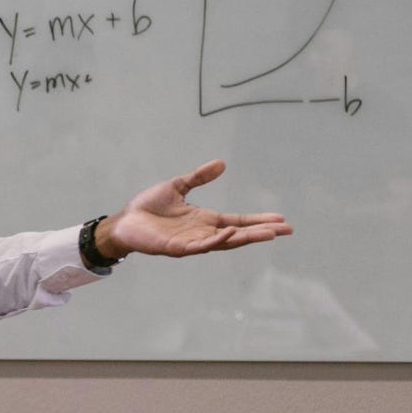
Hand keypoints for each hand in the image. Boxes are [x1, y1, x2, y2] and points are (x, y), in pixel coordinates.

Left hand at [94, 159, 290, 259]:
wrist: (124, 221)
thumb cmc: (148, 207)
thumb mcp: (177, 186)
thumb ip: (199, 177)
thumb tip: (221, 164)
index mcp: (205, 220)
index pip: (238, 221)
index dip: (258, 220)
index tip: (280, 220)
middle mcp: (203, 233)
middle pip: (239, 233)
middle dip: (262, 232)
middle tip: (287, 230)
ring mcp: (192, 242)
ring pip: (225, 242)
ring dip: (246, 237)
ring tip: (268, 234)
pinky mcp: (177, 248)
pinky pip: (201, 245)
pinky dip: (217, 240)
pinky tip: (231, 232)